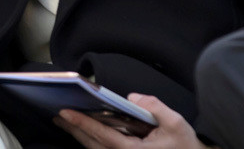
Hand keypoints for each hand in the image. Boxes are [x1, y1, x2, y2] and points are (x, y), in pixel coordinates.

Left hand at [55, 94, 206, 148]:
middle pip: (93, 144)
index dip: (83, 123)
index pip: (103, 136)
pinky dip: (90, 141)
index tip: (66, 112)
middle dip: (74, 129)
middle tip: (57, 115)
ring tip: (64, 122)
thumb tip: (131, 98)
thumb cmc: (186, 146)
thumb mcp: (176, 123)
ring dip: (79, 135)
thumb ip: (154, 107)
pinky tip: (83, 132)